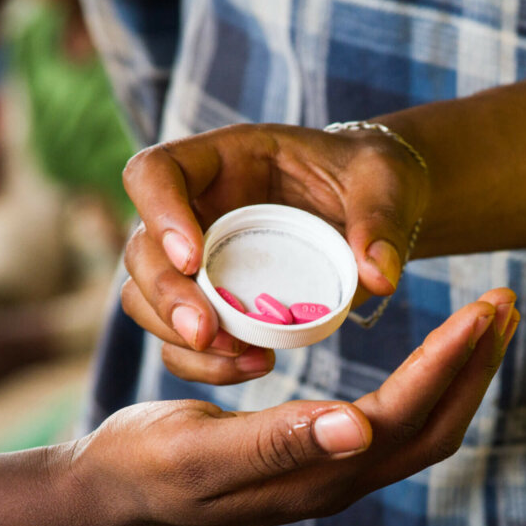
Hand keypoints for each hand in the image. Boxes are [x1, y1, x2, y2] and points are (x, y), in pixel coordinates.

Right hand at [70, 289, 517, 525]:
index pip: (406, 414)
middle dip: (477, 364)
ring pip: (425, 422)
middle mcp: (340, 477)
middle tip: (506, 303)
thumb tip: (358, 432)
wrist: (121, 490)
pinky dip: (429, 377)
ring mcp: (337, 469)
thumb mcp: (200, 451)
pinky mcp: (326, 455)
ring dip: (462, 370)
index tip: (483, 310)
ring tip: (486, 318)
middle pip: (436, 422)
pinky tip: (434, 348)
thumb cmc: (149, 465)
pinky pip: (400, 417)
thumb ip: (275, 442)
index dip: (448, 363)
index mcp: (318, 473)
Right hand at [119, 122, 428, 383]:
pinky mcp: (214, 301)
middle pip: (142, 248)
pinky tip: (254, 366)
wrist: (374, 212)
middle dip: (166, 295)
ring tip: (238, 356)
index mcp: (224, 159)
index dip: (159, 212)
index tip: (193, 258)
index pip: (156, 171)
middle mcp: (198, 207)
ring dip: (177, 336)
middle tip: (204, 333)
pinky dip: (205, 362)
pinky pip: (183, 339)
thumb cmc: (372, 180)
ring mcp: (199, 257)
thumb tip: (378, 277)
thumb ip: (380, 223)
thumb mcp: (384, 185)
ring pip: (147, 298)